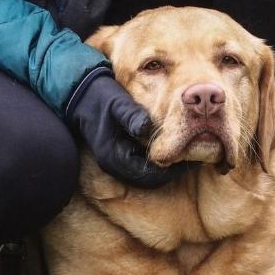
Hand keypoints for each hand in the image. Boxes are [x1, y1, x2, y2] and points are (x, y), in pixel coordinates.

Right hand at [66, 70, 190, 187]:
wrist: (80, 95)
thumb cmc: (100, 97)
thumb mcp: (116, 103)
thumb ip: (131, 116)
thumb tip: (145, 128)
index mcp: (113, 156)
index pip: (148, 174)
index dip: (171, 168)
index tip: (189, 156)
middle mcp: (114, 165)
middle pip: (149, 178)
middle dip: (171, 171)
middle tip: (194, 157)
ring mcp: (116, 162)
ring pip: (146, 174)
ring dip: (165, 167)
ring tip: (186, 154)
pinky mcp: (120, 155)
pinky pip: (142, 165)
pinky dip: (157, 161)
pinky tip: (171, 148)